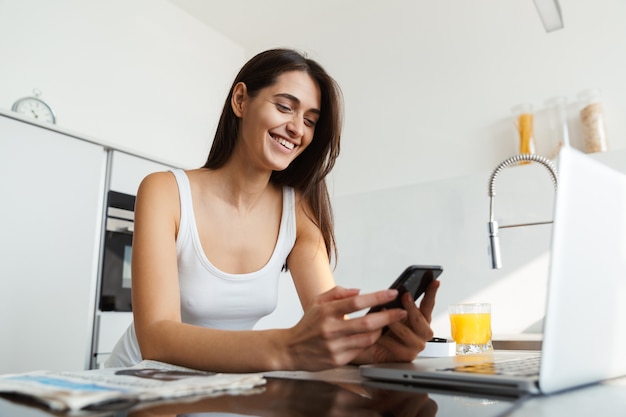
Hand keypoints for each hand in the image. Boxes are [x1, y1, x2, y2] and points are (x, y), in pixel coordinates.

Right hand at [283, 286, 409, 370]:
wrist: (291, 349)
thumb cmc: (307, 324)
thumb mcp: (317, 302)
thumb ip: (337, 293)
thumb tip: (359, 291)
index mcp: (326, 312)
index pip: (356, 302)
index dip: (377, 297)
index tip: (391, 294)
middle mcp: (331, 329)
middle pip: (367, 323)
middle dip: (388, 316)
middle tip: (400, 311)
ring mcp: (334, 346)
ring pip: (367, 338)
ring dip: (381, 330)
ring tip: (387, 323)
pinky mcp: (337, 360)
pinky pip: (360, 350)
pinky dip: (369, 342)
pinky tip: (373, 335)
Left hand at [356, 279, 439, 363]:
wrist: (375, 348)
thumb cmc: (385, 328)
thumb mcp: (391, 312)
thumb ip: (397, 304)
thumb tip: (394, 292)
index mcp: (422, 320)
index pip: (428, 304)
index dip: (432, 293)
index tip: (435, 281)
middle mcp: (423, 332)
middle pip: (419, 319)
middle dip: (411, 307)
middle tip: (404, 295)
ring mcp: (416, 345)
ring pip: (405, 332)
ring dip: (394, 322)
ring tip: (383, 312)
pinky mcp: (407, 356)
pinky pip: (394, 345)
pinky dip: (384, 338)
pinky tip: (376, 333)